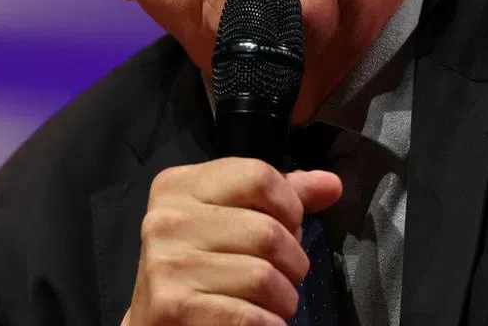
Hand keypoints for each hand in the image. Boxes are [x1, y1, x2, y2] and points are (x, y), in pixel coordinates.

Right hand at [123, 158, 341, 324]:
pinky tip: (259, 322)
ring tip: (270, 301)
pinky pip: (250, 317)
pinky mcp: (173, 309)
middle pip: (268, 231)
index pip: (258, 176)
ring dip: (283, 298)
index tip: (287, 227)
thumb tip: (331, 184)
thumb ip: (280, 198)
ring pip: (263, 277)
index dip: (289, 206)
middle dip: (292, 261)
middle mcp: (166, 221)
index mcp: (178, 186)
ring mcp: (166, 266)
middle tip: (282, 274)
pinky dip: (269, 325)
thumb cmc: (201, 266)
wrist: (156, 322)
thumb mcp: (231, 219)